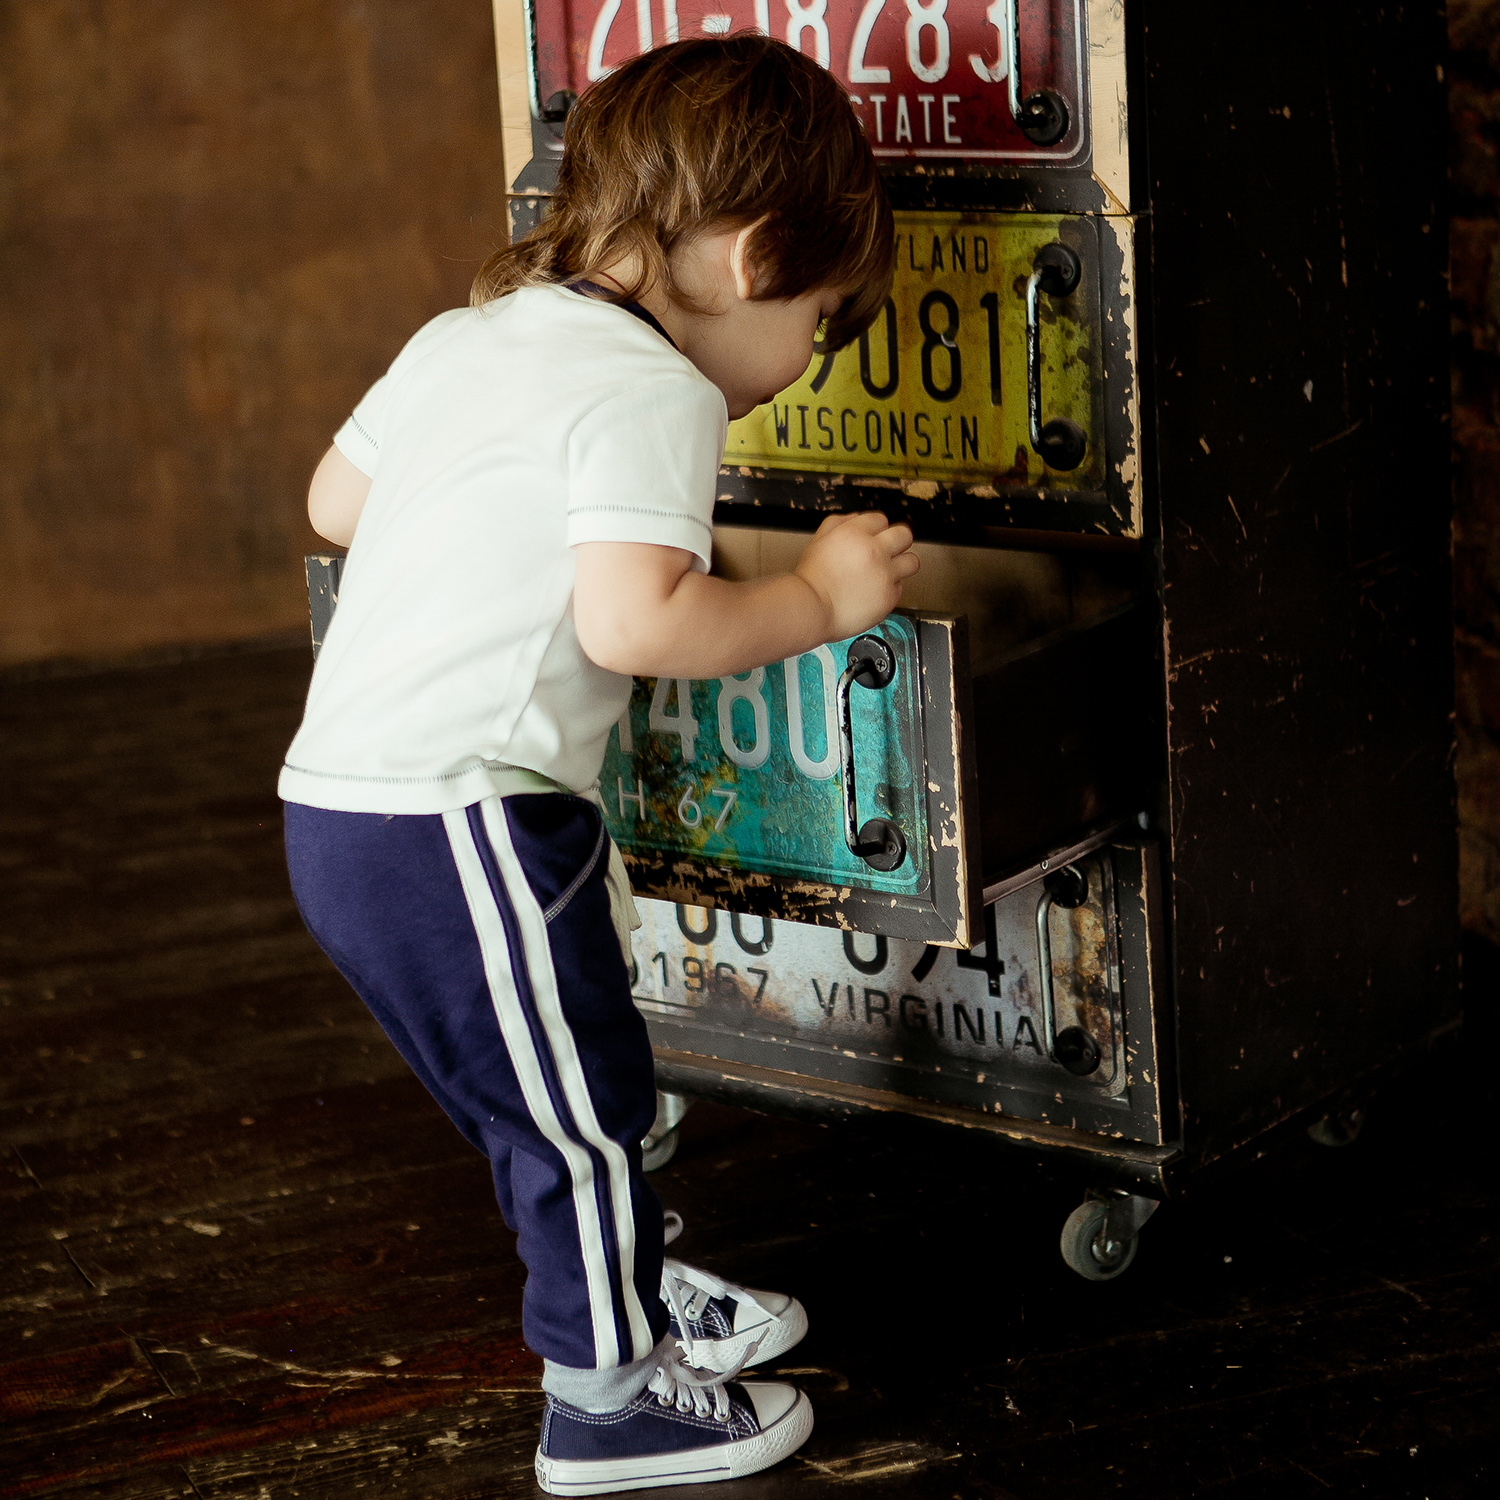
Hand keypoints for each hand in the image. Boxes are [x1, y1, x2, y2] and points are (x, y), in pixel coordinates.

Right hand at [793, 512, 919, 642]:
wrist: (811, 609)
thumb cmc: (811, 579)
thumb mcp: (818, 541)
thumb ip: (838, 523)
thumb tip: (855, 517)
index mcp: (855, 533)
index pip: (880, 519)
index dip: (874, 530)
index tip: (871, 538)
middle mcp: (874, 551)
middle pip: (904, 535)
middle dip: (897, 541)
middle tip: (888, 551)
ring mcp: (884, 574)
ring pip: (912, 561)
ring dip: (901, 564)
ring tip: (888, 571)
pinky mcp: (889, 597)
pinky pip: (900, 587)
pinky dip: (890, 589)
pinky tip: (875, 591)